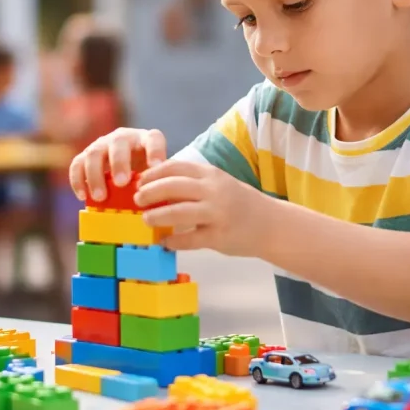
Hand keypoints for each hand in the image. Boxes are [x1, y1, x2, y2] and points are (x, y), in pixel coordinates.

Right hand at [68, 127, 166, 201]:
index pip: (153, 139)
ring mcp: (102, 145)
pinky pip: (77, 164)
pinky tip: (83, 196)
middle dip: (119, 162)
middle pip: (119, 142)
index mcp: (146, 140)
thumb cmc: (147, 175)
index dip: (155, 151)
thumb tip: (162, 204)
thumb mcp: (156, 177)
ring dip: (95, 175)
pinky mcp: (86, 156)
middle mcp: (123, 138)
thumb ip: (159, 184)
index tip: (155, 166)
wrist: (129, 169)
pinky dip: (78, 180)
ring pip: (94, 153)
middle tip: (121, 183)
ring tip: (101, 197)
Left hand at [134, 160, 272, 255]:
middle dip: (150, 193)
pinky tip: (166, 242)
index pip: (175, 167)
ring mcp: (217, 214)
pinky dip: (174, 241)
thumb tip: (156, 187)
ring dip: (156, 216)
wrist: (271, 225)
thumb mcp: (219, 185)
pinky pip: (190, 239)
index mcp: (212, 175)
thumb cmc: (239, 203)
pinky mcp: (219, 237)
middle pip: (173, 187)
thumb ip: (193, 184)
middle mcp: (214, 191)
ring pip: (178, 212)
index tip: (140, 181)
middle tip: (137, 200)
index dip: (153, 173)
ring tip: (146, 220)